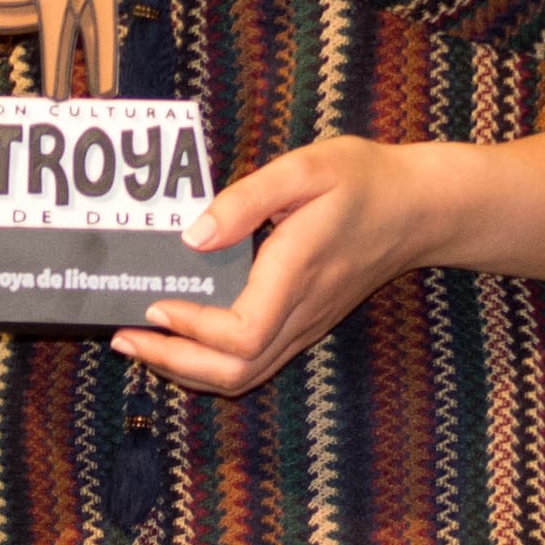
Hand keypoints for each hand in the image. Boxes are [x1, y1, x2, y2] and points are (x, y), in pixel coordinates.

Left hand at [124, 136, 455, 396]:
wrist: (419, 209)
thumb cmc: (363, 180)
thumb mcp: (305, 169)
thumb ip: (245, 201)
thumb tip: (194, 236)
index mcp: (298, 275)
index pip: (241, 335)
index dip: (192, 332)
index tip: (155, 305)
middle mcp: (302, 313)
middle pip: (237, 372)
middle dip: (174, 363)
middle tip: (125, 339)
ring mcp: (306, 324)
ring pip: (245, 376)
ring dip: (189, 369)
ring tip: (144, 345)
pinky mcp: (306, 323)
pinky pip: (255, 362)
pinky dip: (212, 362)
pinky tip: (183, 337)